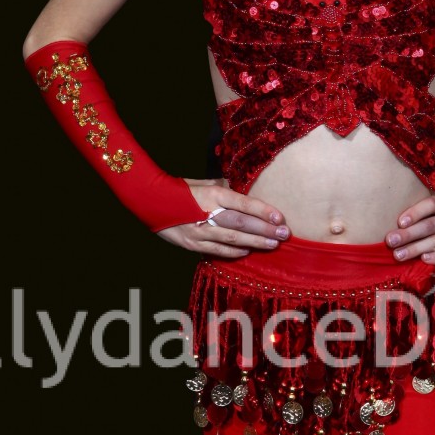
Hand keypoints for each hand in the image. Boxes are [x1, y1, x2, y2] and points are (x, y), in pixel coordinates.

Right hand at [156, 178, 290, 256]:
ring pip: (233, 239)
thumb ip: (223, 186)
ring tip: (273, 244)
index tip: (280, 217)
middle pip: (242, 223)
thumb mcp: (202, 182)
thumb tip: (242, 186)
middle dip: (265, 229)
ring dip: (255, 242)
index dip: (263, 211)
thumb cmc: (179, 189)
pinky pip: (217, 250)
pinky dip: (234, 252)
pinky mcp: (191, 243)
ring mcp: (199, 230)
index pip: (243, 203)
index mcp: (211, 194)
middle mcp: (207, 212)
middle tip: (284, 234)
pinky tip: (248, 251)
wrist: (149, 201)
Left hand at [386, 189, 434, 261]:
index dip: (416, 212)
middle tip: (391, 241)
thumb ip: (433, 199)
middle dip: (409, 234)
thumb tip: (406, 200)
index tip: (400, 221)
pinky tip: (424, 259)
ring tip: (399, 255)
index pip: (432, 204)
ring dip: (417, 248)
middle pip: (431, 225)